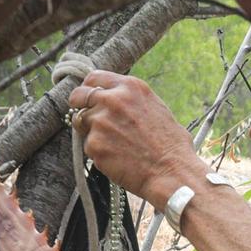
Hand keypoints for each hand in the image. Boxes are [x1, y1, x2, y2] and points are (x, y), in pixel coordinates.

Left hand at [68, 71, 205, 205]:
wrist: (172, 172)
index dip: (89, 89)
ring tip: (115, 146)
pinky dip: (99, 153)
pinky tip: (118, 159)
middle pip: (78, 96)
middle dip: (80, 106)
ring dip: (91, 132)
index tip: (88, 98)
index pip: (94, 77)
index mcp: (131, 87)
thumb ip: (131, 101)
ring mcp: (101, 122)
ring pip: (81, 123)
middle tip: (89, 120)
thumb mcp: (157, 109)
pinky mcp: (94, 144)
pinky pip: (88, 147)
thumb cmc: (171, 145)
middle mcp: (113, 99)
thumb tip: (115, 102)